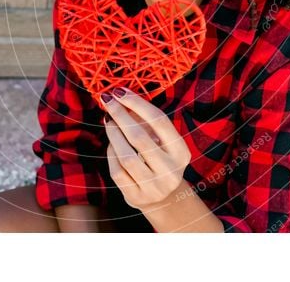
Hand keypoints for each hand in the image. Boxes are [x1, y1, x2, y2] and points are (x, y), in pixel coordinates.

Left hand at [101, 88, 190, 210]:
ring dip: (114, 134)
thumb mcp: (163, 141)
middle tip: (108, 101)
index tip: (120, 91)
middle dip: (121, 116)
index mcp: (181, 152)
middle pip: (140, 138)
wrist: (163, 198)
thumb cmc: (160, 159)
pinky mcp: (136, 197)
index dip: (138, 104)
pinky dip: (112, 153)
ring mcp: (153, 187)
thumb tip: (122, 98)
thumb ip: (147, 122)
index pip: (159, 121)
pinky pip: (117, 171)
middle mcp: (170, 171)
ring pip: (126, 156)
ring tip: (109, 121)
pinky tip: (112, 143)